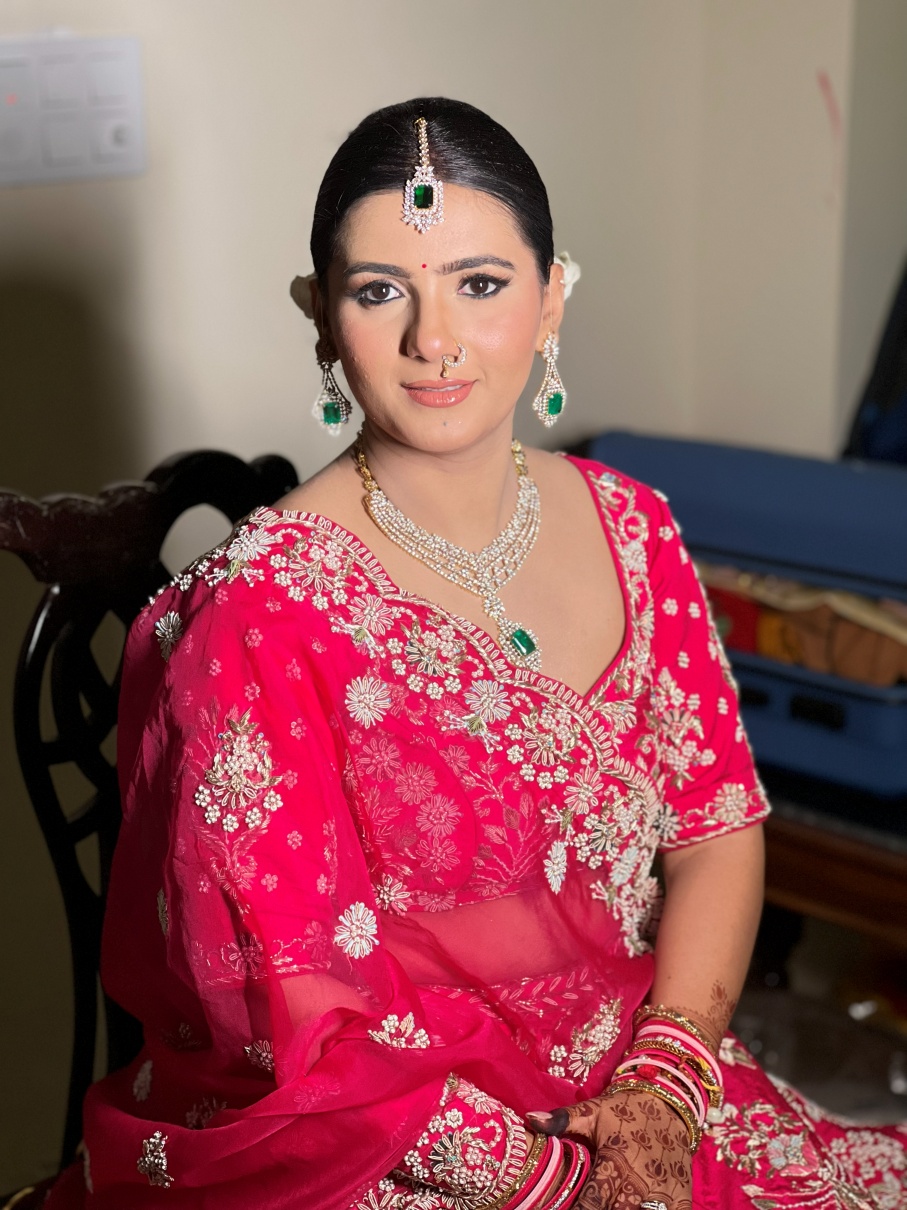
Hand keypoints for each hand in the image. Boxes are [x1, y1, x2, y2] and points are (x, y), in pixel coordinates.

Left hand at [528, 1089, 691, 1209]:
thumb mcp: (593, 1111)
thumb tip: (530, 1118)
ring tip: (612, 1207)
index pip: (592, 1202)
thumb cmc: (625, 1111)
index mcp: (615, 1161)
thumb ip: (562, 1120)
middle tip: (582, 1209)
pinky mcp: (682, 1199)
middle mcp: (640, 1181)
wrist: (670, 1103)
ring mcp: (664, 1194)